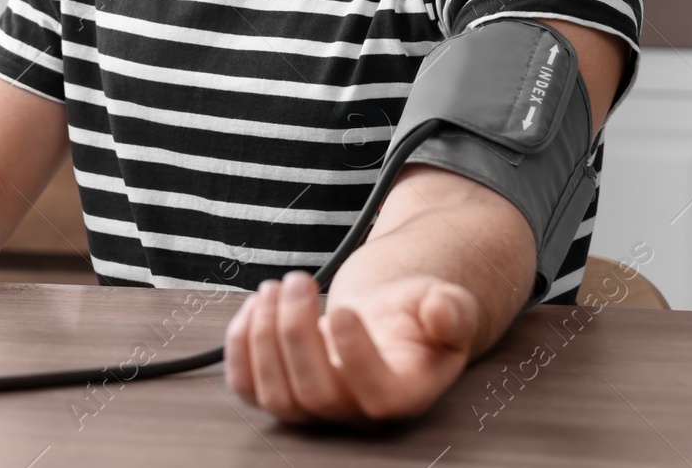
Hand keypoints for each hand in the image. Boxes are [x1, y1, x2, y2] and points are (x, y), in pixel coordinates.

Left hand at [224, 269, 478, 423]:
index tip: (343, 306)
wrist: (385, 319)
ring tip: (273, 287)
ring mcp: (313, 408)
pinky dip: (239, 348)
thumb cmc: (417, 314)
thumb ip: (452, 310)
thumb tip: (443, 313)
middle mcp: (355, 412)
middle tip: (298, 279)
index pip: (375, 394)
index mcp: (403, 394)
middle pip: (316, 394)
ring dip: (263, 336)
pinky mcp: (280, 391)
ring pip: (276, 396)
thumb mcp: (448, 304)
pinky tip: (253, 306)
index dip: (354, 354)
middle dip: (297, 332)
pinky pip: (247, 388)